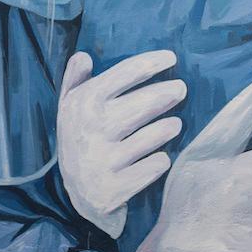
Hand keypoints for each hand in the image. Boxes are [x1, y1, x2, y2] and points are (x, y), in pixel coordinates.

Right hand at [58, 50, 186, 237]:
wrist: (79, 196)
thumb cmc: (82, 139)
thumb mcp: (70, 109)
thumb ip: (75, 80)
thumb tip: (82, 55)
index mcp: (82, 103)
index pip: (124, 73)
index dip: (151, 62)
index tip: (171, 58)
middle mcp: (91, 130)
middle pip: (144, 103)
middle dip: (168, 93)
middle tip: (181, 89)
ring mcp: (103, 160)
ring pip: (152, 136)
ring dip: (169, 128)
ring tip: (174, 125)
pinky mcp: (115, 188)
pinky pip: (153, 166)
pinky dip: (160, 161)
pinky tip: (160, 158)